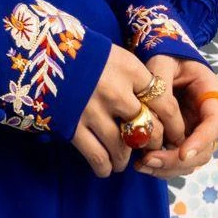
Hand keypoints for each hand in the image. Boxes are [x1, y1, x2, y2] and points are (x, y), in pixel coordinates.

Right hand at [70, 44, 187, 177]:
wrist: (42, 51)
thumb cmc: (85, 54)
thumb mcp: (116, 56)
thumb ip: (136, 80)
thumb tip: (157, 108)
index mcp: (130, 70)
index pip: (164, 103)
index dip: (174, 124)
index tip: (175, 135)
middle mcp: (115, 91)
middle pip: (147, 129)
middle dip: (151, 143)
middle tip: (148, 147)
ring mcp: (93, 110)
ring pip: (122, 148)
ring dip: (125, 158)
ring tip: (123, 160)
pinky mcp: (73, 125)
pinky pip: (97, 156)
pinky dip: (104, 167)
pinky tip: (106, 167)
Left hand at [133, 56, 217, 179]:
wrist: (163, 61)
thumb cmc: (165, 57)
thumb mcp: (162, 62)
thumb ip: (161, 87)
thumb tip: (159, 118)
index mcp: (211, 95)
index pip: (214, 123)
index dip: (201, 140)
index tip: (183, 153)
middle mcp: (208, 117)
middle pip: (205, 149)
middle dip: (178, 160)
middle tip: (149, 160)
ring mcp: (197, 130)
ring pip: (192, 160)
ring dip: (169, 168)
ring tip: (142, 164)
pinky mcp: (182, 138)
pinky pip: (177, 159)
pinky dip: (162, 166)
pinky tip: (142, 163)